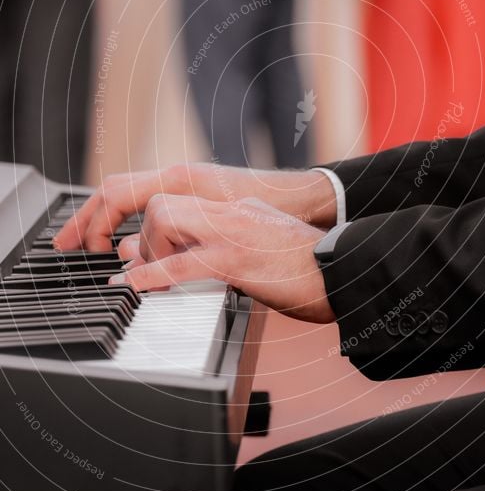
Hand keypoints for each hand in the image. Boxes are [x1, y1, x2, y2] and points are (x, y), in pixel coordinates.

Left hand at [110, 195, 334, 323]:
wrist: (342, 272)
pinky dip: (152, 275)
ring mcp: (232, 232)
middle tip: (148, 267)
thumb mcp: (260, 252)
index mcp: (239, 210)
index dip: (155, 229)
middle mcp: (231, 213)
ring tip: (150, 279)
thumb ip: (224, 250)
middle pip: (163, 203)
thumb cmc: (307, 270)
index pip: (180, 203)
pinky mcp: (235, 259)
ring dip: (150, 252)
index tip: (145, 253)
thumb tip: (191, 260)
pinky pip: (181, 264)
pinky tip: (137, 287)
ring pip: (165, 221)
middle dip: (146, 237)